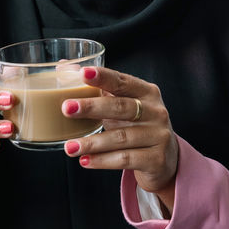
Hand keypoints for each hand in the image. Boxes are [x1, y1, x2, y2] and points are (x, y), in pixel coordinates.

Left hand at [61, 66, 178, 213]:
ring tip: (69, 146)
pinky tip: (85, 160)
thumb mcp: (123, 106)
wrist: (165, 159)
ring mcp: (158, 136)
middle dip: (91, 107)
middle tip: (66, 108)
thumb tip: (64, 68)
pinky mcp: (156, 159)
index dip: (103, 77)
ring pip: (121, 138)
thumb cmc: (136, 126)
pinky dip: (102, 161)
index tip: (83, 73)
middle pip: (121, 107)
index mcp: (147, 92)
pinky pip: (125, 159)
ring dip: (92, 142)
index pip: (123, 81)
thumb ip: (99, 89)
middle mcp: (156, 112)